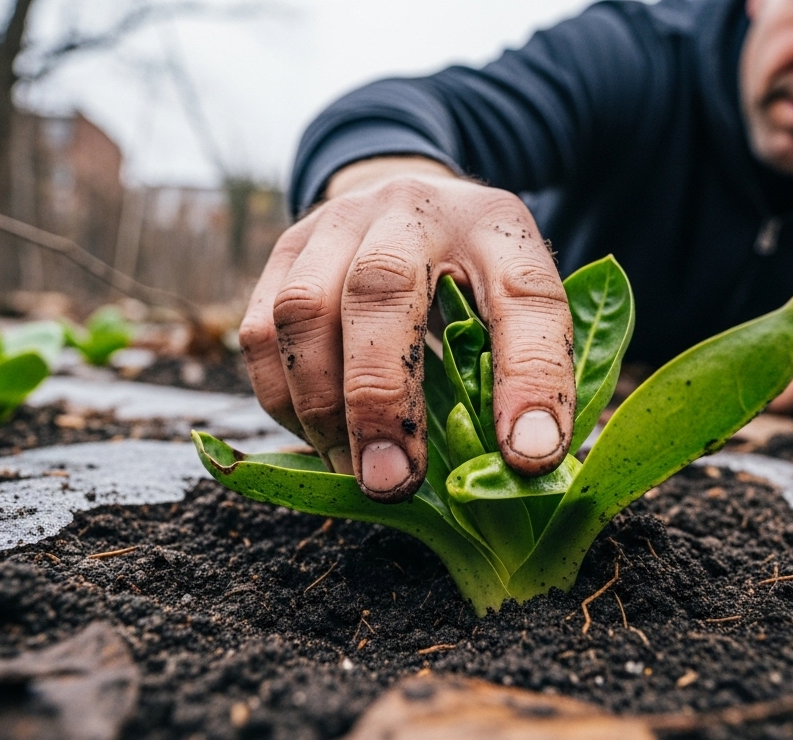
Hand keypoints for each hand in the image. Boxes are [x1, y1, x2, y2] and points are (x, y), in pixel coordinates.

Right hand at [239, 157, 575, 501]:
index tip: (529, 456)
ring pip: (302, 310)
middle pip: (381, 287)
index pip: (525, 297)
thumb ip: (527, 373)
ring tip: (355, 474)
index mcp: (496, 227)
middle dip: (382, 397)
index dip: (531, 379)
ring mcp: (337, 222)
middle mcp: (412, 209)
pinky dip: (284, 401)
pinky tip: (321, 440)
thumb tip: (517, 468)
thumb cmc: (475, 275)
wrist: (409, 204)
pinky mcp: (283, 251)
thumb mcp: (521, 305)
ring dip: (322, 408)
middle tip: (393, 482)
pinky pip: (261, 335)